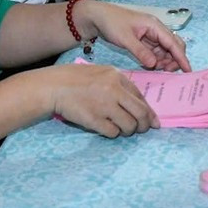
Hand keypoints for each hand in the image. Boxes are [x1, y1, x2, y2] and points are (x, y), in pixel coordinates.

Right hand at [42, 62, 156, 135]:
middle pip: (141, 113)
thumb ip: (119, 86)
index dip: (149, 112)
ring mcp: (104, 106)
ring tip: (122, 129)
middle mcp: (114, 90)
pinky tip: (107, 128)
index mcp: (117, 77)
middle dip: (144, 125)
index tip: (152, 121)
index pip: (141, 97)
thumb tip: (138, 105)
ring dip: (128, 130)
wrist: (55, 87)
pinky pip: (113, 132)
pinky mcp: (94, 120)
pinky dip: (113, 133)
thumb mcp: (101, 73)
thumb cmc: (76, 79)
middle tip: (142, 130)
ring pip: (129, 125)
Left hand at [77, 1, 189, 70]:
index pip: (173, 42)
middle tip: (167, 72)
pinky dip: (155, 60)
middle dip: (174, 59)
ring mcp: (149, 35)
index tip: (188, 70)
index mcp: (154, 25)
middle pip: (173, 46)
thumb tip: (154, 64)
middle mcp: (155, 29)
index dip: (181, 57)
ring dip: (164, 61)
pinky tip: (149, 65)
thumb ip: (140, 52)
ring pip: (164, 50)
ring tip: (156, 69)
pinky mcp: (143, 40)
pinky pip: (155, 52)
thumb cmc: (111, 23)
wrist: (97, 17)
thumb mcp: (125, 38)